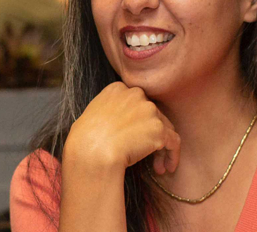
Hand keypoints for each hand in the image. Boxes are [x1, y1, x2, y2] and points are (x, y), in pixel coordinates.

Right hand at [64, 82, 180, 174]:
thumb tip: (113, 124)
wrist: (91, 152)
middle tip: (147, 154)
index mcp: (117, 89)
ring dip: (161, 148)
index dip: (138, 121)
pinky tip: (167, 168)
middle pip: (152, 114)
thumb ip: (107, 112)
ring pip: (164, 128)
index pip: (136, 103)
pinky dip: (172, 155)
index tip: (135, 137)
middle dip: (151, 134)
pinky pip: (173, 142)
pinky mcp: (159, 129)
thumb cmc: (84, 140)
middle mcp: (135, 94)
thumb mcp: (91, 115)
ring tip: (157, 167)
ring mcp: (149, 110)